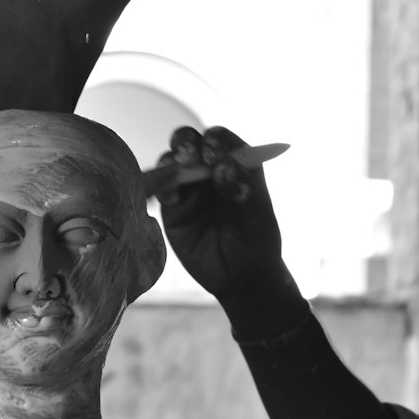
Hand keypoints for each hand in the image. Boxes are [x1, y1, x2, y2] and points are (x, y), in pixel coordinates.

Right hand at [153, 125, 284, 302]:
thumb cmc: (256, 243)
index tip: (214, 154)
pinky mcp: (172, 208)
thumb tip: (224, 166)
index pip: (222, 140)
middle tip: (189, 158)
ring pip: (171, 162)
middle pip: (191, 142)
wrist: (239, 278)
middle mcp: (210, 171)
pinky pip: (160, 191)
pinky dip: (160, 188)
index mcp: (236, 165)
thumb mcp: (257, 217)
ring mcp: (189, 188)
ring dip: (170, 162)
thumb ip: (243, 188)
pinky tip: (170, 198)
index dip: (216, 140)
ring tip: (177, 173)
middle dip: (186, 144)